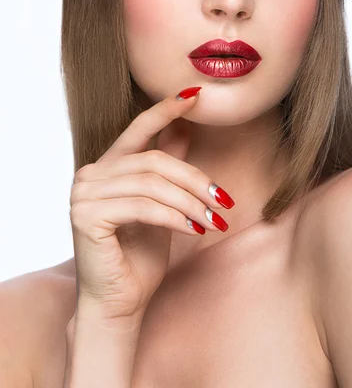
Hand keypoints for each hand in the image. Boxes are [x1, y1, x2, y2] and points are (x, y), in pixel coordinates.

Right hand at [69, 87, 233, 321]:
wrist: (120, 301)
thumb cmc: (140, 254)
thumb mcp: (161, 203)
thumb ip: (167, 164)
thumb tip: (185, 125)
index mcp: (106, 166)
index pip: (138, 129)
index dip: (166, 110)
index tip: (194, 96)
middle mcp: (90, 174)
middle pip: (154, 161)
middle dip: (195, 179)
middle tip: (224, 199)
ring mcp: (83, 194)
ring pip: (152, 184)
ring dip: (190, 202)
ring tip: (215, 220)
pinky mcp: (86, 216)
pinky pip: (143, 207)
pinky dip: (175, 217)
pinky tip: (195, 229)